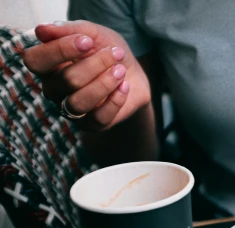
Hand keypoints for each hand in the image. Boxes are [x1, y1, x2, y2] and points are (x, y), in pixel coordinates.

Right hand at [22, 21, 150, 130]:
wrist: (132, 72)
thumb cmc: (105, 50)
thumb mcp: (92, 33)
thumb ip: (68, 30)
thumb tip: (41, 30)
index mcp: (46, 65)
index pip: (35, 61)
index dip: (59, 50)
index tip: (87, 40)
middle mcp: (54, 89)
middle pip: (66, 80)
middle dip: (96, 64)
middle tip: (116, 53)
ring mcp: (71, 109)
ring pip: (79, 102)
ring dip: (104, 84)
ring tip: (121, 70)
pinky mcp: (92, 124)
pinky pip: (99, 118)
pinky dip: (115, 100)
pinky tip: (125, 86)